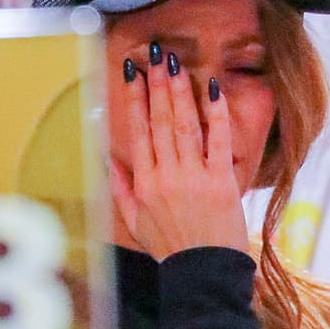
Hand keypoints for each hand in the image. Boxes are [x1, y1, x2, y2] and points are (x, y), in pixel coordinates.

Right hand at [109, 46, 249, 260]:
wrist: (202, 274)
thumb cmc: (170, 249)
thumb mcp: (135, 222)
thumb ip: (121, 188)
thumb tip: (108, 158)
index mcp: (144, 183)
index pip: (137, 132)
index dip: (134, 99)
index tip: (133, 72)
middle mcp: (166, 175)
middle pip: (159, 121)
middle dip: (157, 85)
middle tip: (157, 55)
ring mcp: (194, 177)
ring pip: (183, 125)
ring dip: (179, 91)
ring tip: (176, 64)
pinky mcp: (221, 181)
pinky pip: (218, 141)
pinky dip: (215, 114)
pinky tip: (212, 89)